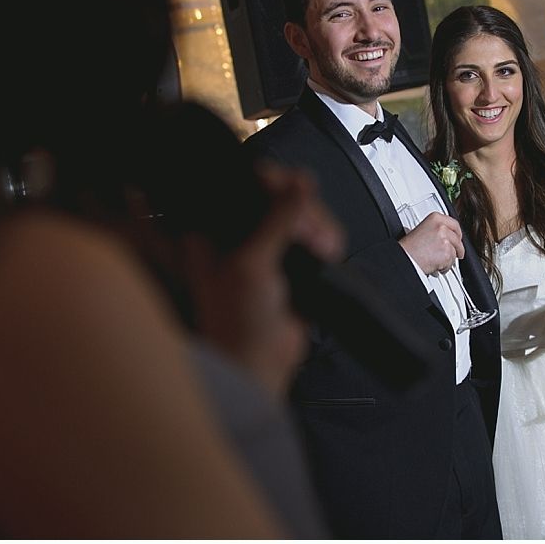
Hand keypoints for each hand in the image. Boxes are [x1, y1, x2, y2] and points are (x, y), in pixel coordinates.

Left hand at [187, 165, 344, 397]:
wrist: (259, 363)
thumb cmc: (236, 322)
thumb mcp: (252, 263)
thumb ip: (277, 220)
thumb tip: (298, 182)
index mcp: (217, 227)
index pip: (245, 184)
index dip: (270, 180)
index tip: (291, 185)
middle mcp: (243, 233)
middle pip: (281, 195)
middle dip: (302, 208)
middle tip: (307, 229)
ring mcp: (270, 247)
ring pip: (303, 214)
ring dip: (318, 225)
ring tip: (319, 245)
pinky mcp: (294, 263)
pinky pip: (317, 237)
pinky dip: (327, 240)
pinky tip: (326, 251)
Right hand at [398, 212, 464, 274]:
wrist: (405, 258)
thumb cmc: (409, 248)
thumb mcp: (423, 230)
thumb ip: (437, 230)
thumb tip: (448, 237)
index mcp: (435, 218)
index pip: (454, 224)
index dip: (458, 233)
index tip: (458, 238)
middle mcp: (441, 227)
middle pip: (457, 238)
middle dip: (457, 248)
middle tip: (453, 254)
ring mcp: (445, 239)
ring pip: (455, 251)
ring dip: (448, 259)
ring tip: (437, 261)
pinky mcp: (447, 252)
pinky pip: (452, 262)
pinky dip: (445, 266)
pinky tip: (436, 265)